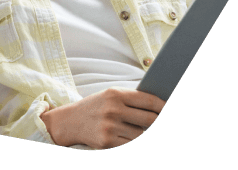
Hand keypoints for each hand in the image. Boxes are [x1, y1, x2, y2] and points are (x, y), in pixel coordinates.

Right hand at [42, 87, 164, 148]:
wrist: (70, 121)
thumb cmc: (96, 107)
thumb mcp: (110, 96)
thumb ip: (132, 100)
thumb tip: (159, 108)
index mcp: (115, 94)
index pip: (148, 101)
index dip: (163, 106)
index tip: (168, 108)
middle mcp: (113, 110)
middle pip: (149, 119)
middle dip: (156, 121)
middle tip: (157, 120)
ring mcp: (110, 127)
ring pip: (141, 134)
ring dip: (141, 132)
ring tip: (134, 127)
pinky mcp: (107, 142)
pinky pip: (130, 143)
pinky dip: (131, 140)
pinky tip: (128, 135)